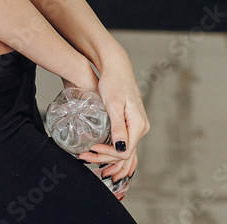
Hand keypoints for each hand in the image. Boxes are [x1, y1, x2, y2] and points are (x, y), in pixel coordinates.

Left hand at [77, 46, 149, 182]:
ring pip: (124, 149)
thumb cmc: (114, 81)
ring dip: (108, 158)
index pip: (124, 151)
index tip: (91, 149)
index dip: (107, 154)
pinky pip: (123, 142)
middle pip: (125, 153)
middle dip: (105, 158)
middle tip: (85, 157)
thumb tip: (121, 149)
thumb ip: (118, 127)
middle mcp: (141, 127)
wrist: (117, 67)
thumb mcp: (114, 104)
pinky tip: (100, 152)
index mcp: (138, 124)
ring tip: (90, 159)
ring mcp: (137, 126)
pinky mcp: (131, 122)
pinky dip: (112, 150)